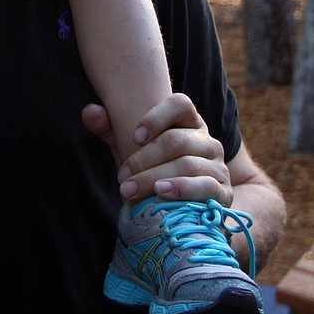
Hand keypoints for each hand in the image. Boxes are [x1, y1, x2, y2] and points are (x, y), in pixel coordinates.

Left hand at [82, 93, 232, 207]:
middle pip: (177, 140)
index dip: (157, 117)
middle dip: (144, 159)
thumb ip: (111, 129)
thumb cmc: (156, 170)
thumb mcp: (132, 149)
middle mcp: (207, 141)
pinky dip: (182, 189)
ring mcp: (218, 166)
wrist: (188, 209)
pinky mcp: (223, 192)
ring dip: (154, 178)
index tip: (133, 136)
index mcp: (188, 123)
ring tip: (131, 190)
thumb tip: (89, 111)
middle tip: (121, 177)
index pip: (180, 104)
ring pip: (188, 164)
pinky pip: (206, 186)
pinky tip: (161, 194)